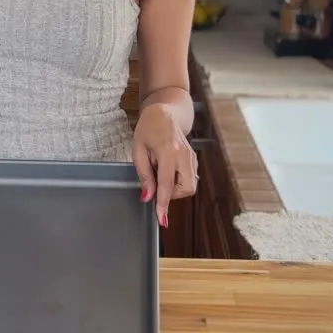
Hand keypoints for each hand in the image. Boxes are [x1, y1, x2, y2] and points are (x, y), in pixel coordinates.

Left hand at [131, 103, 197, 227]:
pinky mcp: (194, 159)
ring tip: (160, 172)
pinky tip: (167, 170)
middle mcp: (184, 155)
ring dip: (174, 187)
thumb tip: (147, 197)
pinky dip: (178, 181)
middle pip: (186, 188)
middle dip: (172, 194)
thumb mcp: (138, 150)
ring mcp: (191, 157)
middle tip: (156, 184)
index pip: (166, 184)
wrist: (165, 113)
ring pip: (189, 185)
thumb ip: (144, 175)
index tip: (161, 219)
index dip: (163, 204)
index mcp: (168, 151)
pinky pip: (189, 178)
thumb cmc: (148, 129)